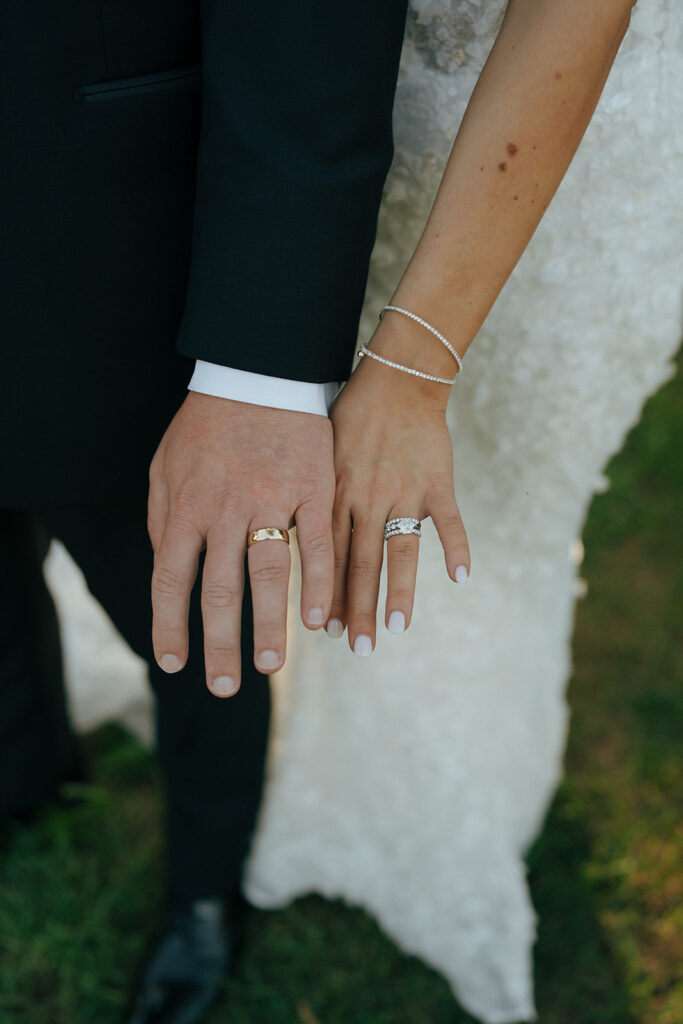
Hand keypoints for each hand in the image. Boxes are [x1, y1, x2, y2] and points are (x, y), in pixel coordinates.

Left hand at [148, 392, 333, 695]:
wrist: (256, 373)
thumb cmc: (206, 424)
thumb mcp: (164, 465)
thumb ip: (162, 518)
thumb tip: (163, 568)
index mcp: (184, 507)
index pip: (170, 579)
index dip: (170, 625)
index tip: (174, 662)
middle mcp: (224, 511)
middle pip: (220, 590)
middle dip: (220, 644)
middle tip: (223, 687)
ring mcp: (271, 501)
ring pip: (269, 575)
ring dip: (269, 627)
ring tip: (270, 667)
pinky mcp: (312, 490)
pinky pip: (316, 544)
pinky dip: (319, 584)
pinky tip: (320, 620)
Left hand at [328, 354, 469, 653]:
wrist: (396, 379)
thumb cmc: (351, 415)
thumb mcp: (320, 453)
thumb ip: (316, 497)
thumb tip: (296, 538)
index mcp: (336, 495)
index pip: (330, 556)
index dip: (329, 594)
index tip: (327, 630)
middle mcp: (367, 499)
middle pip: (361, 564)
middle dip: (358, 609)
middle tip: (356, 648)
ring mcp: (405, 492)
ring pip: (400, 550)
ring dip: (399, 591)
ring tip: (397, 628)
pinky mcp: (437, 481)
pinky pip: (449, 520)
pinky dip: (458, 547)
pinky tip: (461, 578)